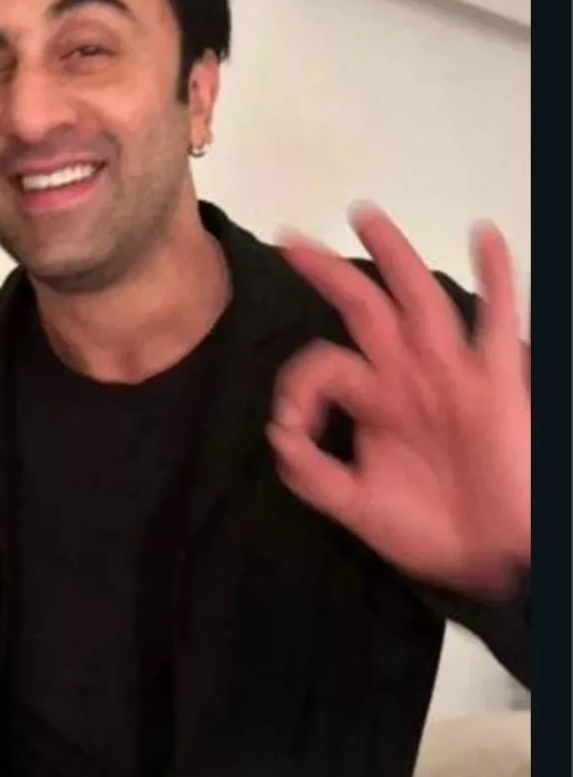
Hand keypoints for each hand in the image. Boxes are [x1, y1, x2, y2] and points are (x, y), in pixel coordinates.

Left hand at [270, 206, 529, 596]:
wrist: (491, 559)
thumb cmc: (432, 529)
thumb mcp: (358, 506)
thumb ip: (313, 475)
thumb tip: (278, 436)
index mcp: (374, 399)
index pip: (324, 363)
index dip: (297, 386)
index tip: (293, 429)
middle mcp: (408, 375)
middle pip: (363, 308)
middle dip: (327, 272)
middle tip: (291, 240)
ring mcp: (451, 373)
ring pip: (418, 300)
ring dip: (393, 256)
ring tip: (366, 217)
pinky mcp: (496, 383)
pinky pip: (497, 321)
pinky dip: (496, 278)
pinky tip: (485, 238)